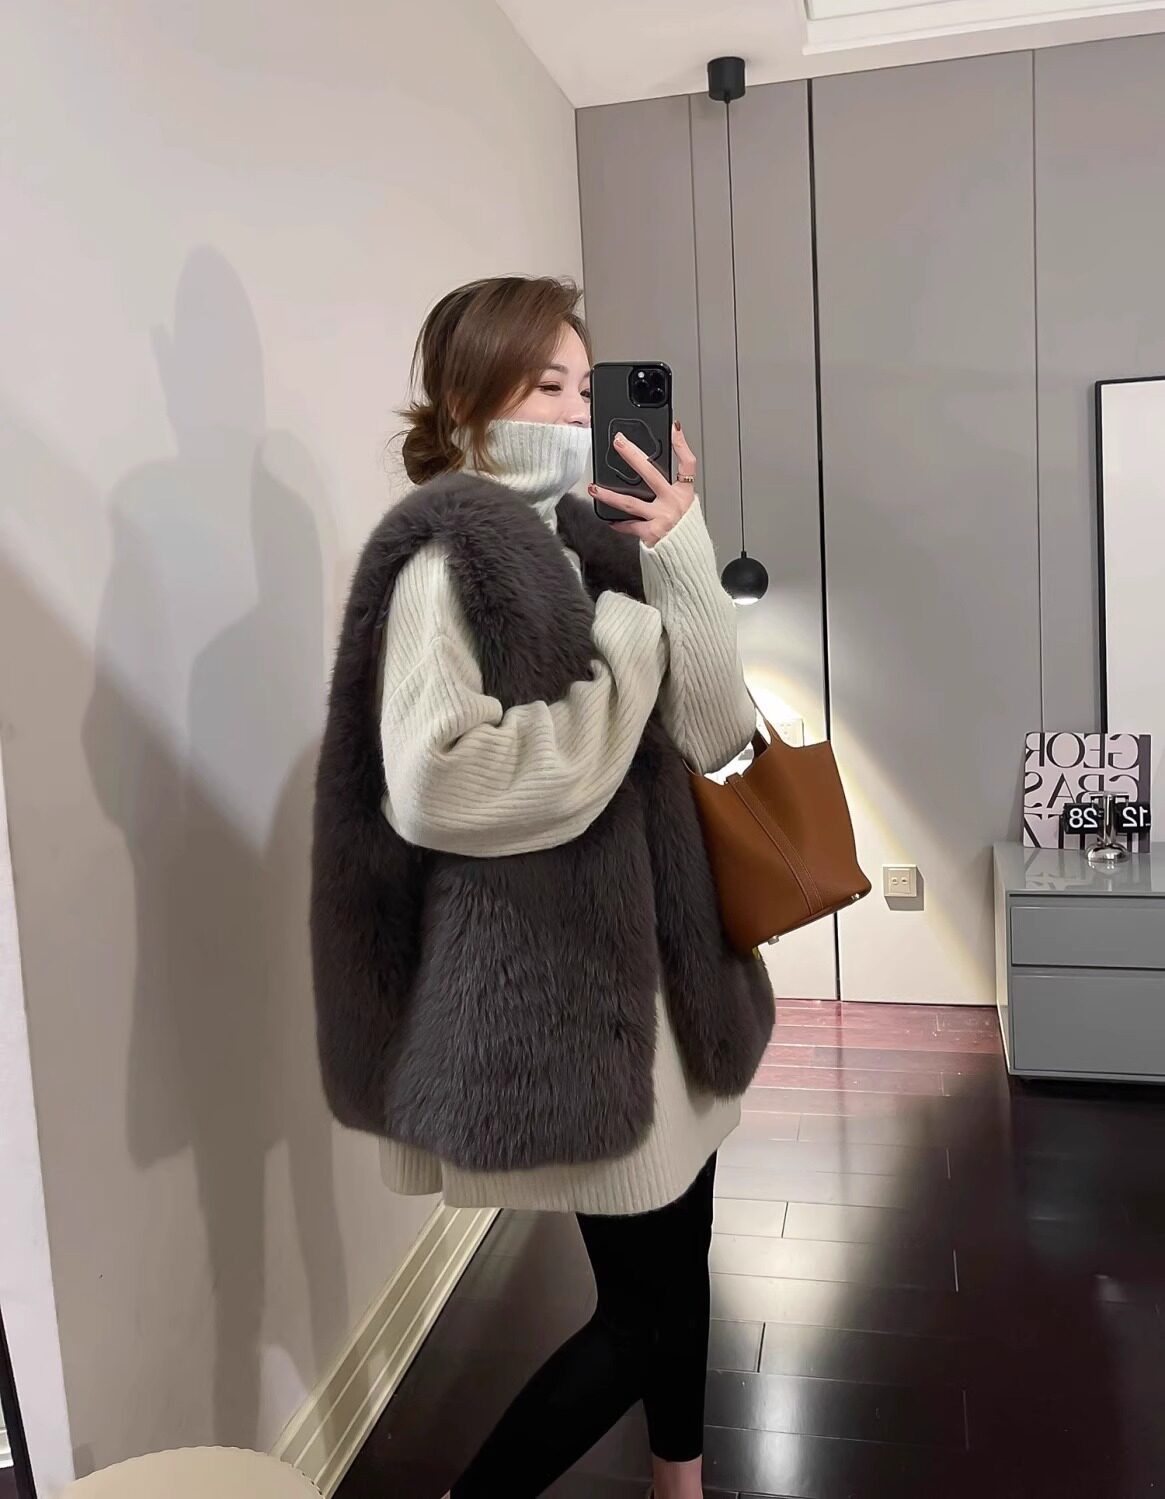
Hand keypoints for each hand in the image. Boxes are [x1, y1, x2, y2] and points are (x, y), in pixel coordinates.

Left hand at [588, 421, 697, 546]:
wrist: (686, 556)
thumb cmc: (683, 531)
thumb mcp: (683, 506)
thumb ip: (669, 489)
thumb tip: (645, 472)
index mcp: (684, 494)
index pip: (687, 464)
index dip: (682, 444)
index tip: (673, 427)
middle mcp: (674, 503)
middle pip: (651, 473)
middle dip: (632, 455)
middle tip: (619, 442)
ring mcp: (662, 517)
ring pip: (630, 502)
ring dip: (609, 495)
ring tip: (594, 488)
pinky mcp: (651, 533)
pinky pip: (630, 525)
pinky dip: (618, 523)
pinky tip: (609, 520)